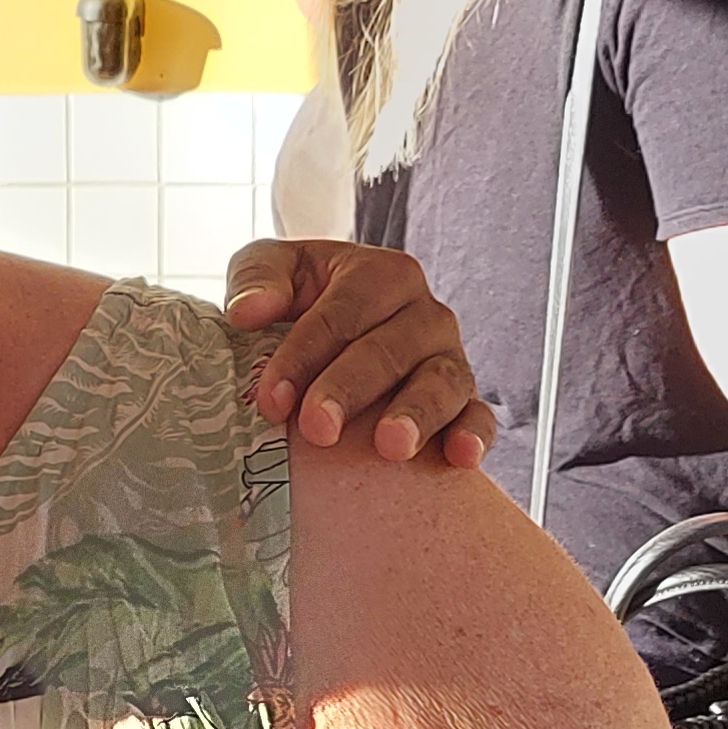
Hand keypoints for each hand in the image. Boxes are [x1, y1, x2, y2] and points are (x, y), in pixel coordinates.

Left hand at [225, 238, 497, 462]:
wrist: (337, 335)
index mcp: (382, 274)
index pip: (343, 312)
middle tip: (316, 429)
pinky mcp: (466, 400)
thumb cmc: (300, 300)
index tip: (271, 400)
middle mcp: (425, 314)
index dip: (304, 355)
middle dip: (350, 389)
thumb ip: (256, 279)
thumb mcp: (272, 271)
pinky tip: (460, 457)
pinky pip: (479, 416)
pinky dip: (474, 435)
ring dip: (417, 414)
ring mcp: (450, 358)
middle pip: (389, 350)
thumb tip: (248, 311)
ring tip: (390, 446)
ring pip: (442, 383)